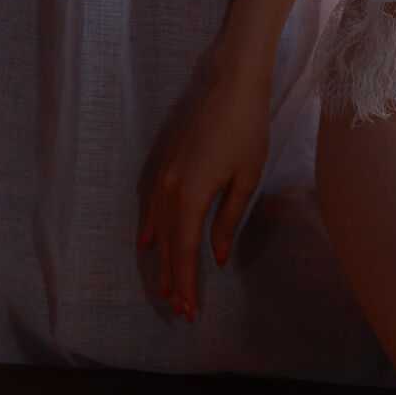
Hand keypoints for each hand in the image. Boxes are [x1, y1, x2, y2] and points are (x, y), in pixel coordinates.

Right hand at [137, 52, 270, 320]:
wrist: (232, 84)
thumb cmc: (247, 130)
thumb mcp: (246, 178)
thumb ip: (227, 220)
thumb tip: (217, 256)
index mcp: (191, 196)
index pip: (184, 251)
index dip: (185, 282)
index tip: (188, 310)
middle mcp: (171, 190)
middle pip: (168, 244)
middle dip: (173, 278)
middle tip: (179, 309)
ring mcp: (165, 176)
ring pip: (159, 228)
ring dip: (162, 258)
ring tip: (165, 287)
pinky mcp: (167, 164)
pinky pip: (153, 205)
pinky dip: (151, 227)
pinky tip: (148, 243)